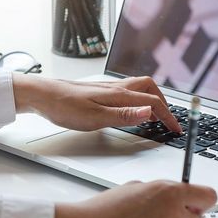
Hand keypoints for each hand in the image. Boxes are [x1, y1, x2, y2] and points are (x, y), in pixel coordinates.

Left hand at [12, 74, 181, 132]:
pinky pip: (126, 91)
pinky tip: (129, 109)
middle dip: (163, 102)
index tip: (175, 129)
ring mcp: (106, 88)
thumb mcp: (95, 117)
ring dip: (150, 99)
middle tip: (167, 120)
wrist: (41, 95)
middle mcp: (115, 88)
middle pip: (149, 88)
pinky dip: (136, 99)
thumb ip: (123, 116)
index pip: (152, 103)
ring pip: (138, 88)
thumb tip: (149, 112)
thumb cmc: (63, 106)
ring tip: (153, 115)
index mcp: (118, 95)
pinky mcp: (98, 91)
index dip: (168, 117)